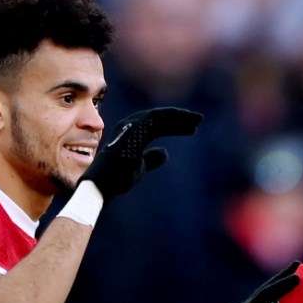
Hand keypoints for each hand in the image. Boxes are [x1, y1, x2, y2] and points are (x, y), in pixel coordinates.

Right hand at [82, 106, 202, 199]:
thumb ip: (151, 159)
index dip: (174, 125)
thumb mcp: (140, 167)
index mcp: (131, 133)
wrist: (103, 186)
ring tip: (197, 120)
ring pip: (160, 116)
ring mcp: (130, 126)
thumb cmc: (118, 179)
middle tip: (199, 120)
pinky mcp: (134, 130)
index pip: (156, 124)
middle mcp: (129, 125)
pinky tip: (188, 125)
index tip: (191, 129)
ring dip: (180, 117)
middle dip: (180, 117)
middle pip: (159, 117)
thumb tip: (164, 152)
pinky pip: (156, 119)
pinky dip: (173, 120)